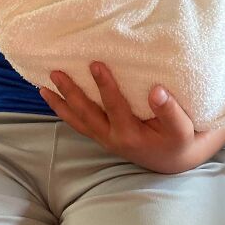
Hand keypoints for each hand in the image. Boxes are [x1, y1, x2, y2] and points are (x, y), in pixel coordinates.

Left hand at [38, 62, 200, 173]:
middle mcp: (112, 138)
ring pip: (77, 121)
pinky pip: (79, 123)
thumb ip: (170, 111)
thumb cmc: (180, 140)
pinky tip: (53, 97)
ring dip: (60, 104)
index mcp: (131, 135)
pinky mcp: (102, 135)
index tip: (95, 63)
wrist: (174, 160)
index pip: (114, 107)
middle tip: (56, 72)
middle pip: (86, 114)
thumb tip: (157, 90)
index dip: (104, 86)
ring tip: (42, 87)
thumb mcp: (182, 129)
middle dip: (70, 93)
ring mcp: (104, 138)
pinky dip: (65, 110)